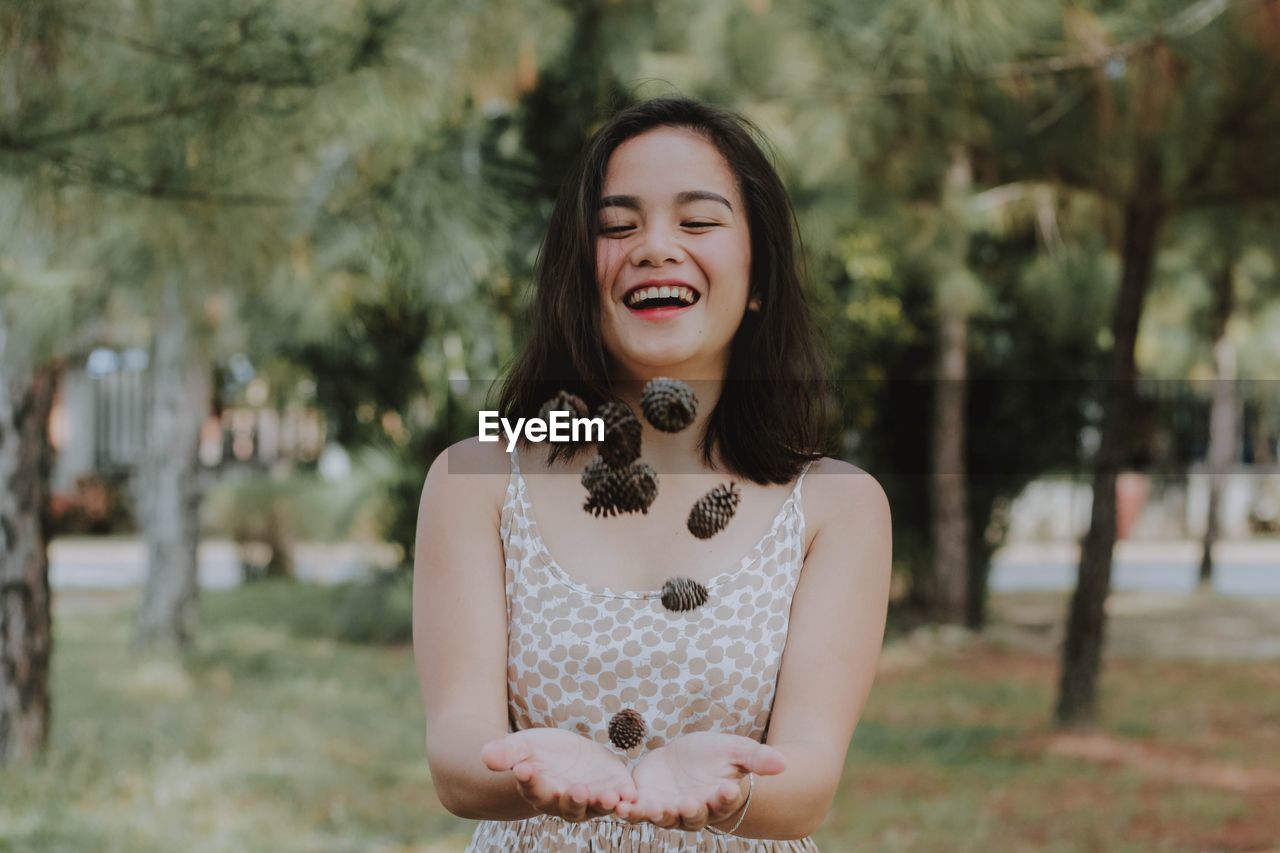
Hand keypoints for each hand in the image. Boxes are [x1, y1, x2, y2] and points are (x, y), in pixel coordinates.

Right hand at [481, 728, 637, 822]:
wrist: (566, 755)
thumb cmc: (540, 753)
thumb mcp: (524, 746)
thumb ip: (507, 754)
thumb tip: (484, 755)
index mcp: (541, 792)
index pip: (534, 789)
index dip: (530, 781)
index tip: (524, 769)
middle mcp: (566, 802)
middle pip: (569, 806)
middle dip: (573, 799)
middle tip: (574, 789)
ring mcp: (592, 799)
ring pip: (597, 806)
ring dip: (603, 803)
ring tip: (608, 796)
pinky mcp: (614, 789)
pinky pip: (622, 798)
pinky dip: (626, 798)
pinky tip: (630, 793)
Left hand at [613, 732, 785, 831]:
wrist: (689, 758)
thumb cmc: (718, 757)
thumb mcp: (737, 750)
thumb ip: (757, 759)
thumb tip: (784, 764)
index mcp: (718, 800)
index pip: (724, 802)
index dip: (725, 797)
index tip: (729, 788)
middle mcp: (693, 810)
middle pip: (691, 816)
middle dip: (690, 810)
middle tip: (689, 803)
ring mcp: (667, 809)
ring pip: (660, 817)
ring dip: (653, 814)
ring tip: (646, 808)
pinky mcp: (644, 801)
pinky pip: (635, 809)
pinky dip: (627, 808)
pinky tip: (618, 804)